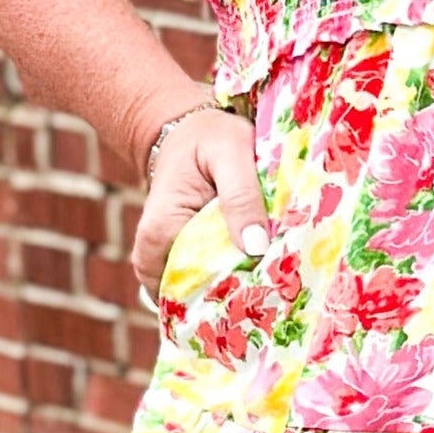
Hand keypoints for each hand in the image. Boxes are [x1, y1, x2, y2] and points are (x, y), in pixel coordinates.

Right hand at [130, 97, 270, 298]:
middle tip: (277, 297)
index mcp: (160, 230)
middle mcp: (156, 252)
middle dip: (233, 300)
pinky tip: (261, 278)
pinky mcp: (185, 257)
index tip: (263, 295)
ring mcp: (168, 258)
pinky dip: (232, 282)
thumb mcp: (230, 153)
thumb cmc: (210, 138)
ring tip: (272, 290)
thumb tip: (254, 247)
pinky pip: (206, 282)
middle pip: (194, 296)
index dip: (225, 295)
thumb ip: (241, 196)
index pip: (186, 283)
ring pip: (201, 293)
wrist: (190, 132)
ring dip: (235, 294)